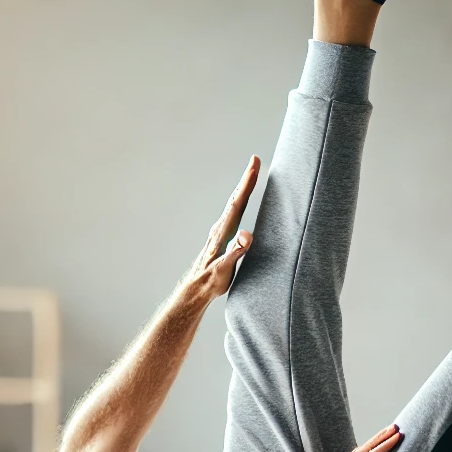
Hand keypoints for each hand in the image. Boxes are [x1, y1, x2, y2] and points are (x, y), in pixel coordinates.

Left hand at [188, 155, 260, 301]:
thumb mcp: (224, 268)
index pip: (237, 203)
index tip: (253, 166)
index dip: (246, 184)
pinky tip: (242, 202)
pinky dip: (240, 202)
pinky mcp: (222, 238)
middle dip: (246, 180)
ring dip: (243, 188)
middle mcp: (220, 227)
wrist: (196, 290)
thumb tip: (246, 235)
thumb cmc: (210, 281)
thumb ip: (235, 252)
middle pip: (236, 199)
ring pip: (234, 205)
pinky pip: (234, 214)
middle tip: (254, 161)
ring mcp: (221, 232)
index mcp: (222, 231)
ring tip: (251, 175)